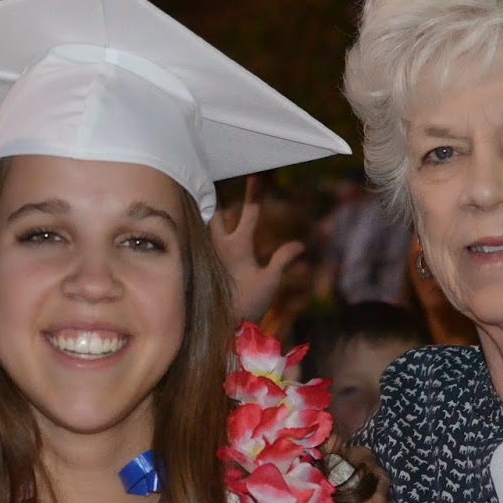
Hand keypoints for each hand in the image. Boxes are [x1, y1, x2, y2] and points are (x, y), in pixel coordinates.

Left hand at [210, 176, 304, 323]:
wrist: (225, 326)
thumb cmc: (249, 303)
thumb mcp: (270, 280)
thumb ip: (283, 258)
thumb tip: (300, 244)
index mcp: (238, 245)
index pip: (249, 213)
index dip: (254, 194)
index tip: (256, 177)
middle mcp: (219, 246)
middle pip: (216, 215)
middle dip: (220, 204)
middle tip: (219, 190)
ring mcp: (209, 256)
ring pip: (206, 230)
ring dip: (211, 220)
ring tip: (210, 210)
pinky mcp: (203, 267)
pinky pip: (202, 245)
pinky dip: (204, 237)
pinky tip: (202, 238)